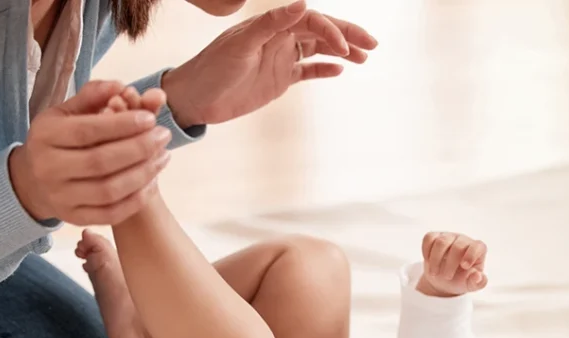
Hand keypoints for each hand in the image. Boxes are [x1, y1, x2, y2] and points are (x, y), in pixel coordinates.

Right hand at [9, 81, 171, 224]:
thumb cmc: (59, 139)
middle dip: (139, 148)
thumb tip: (122, 85)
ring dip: (143, 174)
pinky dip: (137, 198)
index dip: (122, 125)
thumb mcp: (67, 112)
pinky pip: (111, 213)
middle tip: (164, 135)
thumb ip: (93, 96)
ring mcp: (61, 196)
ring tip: (164, 156)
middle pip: (101, 161)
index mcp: (45, 136)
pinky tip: (153, 181)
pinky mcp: (74, 218)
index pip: (87, 130)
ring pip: (109, 190)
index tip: (151, 118)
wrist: (34, 179)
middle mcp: (49, 168)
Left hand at [161, 0, 377, 128]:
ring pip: (318, 49)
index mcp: (271, 26)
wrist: (195, 98)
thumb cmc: (212, 68)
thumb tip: (302, 3)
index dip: (331, 31)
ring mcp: (280, 58)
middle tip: (373, 45)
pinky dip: (324, 70)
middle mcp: (279, 38)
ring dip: (342, 52)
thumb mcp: (241, 44)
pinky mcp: (279, 79)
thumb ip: (272, 24)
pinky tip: (340, 71)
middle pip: (320, 31)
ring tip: (365, 58)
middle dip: (348, 36)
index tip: (346, 49)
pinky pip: (307, 71)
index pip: (311, 21)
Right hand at [416, 232, 487, 297]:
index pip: (477, 246)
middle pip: (457, 246)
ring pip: (441, 242)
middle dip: (450, 264)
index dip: (471, 255)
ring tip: (435, 273)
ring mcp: (449, 237)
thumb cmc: (461, 280)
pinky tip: (428, 261)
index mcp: (477, 250)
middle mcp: (464, 240)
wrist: (444, 280)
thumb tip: (478, 276)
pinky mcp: (435, 237)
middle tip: (446, 277)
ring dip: (436, 260)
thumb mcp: (470, 285)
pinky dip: (426, 251)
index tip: (464, 266)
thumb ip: (477, 283)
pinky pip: (429, 238)